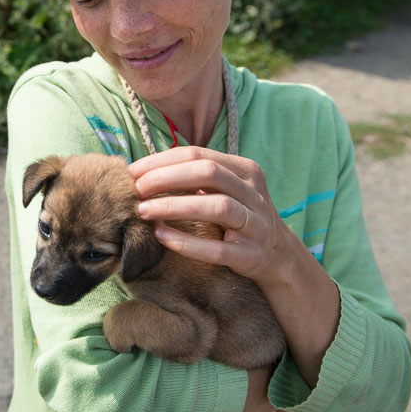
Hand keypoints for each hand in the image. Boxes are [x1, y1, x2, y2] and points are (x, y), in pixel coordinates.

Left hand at [129, 146, 299, 286]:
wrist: (278, 255)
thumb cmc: (238, 216)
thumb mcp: (225, 190)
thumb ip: (194, 177)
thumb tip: (141, 170)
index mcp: (245, 170)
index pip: (198, 155)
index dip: (162, 161)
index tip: (133, 172)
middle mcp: (254, 193)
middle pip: (208, 174)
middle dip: (166, 178)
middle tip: (137, 189)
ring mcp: (256, 224)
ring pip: (216, 207)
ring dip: (174, 206)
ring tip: (143, 211)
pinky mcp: (251, 255)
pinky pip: (217, 249)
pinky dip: (186, 242)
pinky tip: (161, 236)